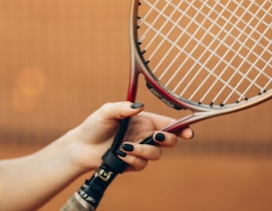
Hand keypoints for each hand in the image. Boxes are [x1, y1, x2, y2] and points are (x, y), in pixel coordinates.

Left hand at [70, 101, 193, 172]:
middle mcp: (145, 135)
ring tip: (124, 147)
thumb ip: (123, 108)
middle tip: (156, 138)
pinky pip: (142, 164)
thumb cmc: (95, 125)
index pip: (168, 124)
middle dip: (167, 140)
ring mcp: (140, 150)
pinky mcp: (133, 163)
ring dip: (142, 151)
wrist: (82, 147)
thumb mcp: (107, 112)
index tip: (189, 132)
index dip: (182, 128)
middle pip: (169, 141)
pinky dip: (132, 160)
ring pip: (156, 154)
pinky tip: (120, 155)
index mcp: (144, 121)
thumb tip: (139, 106)